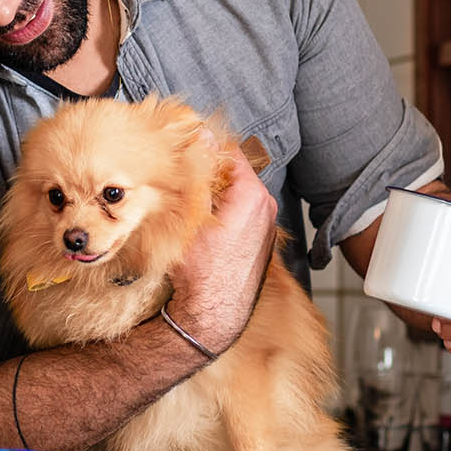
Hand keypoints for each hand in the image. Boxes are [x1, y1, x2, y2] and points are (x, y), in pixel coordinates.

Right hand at [167, 129, 278, 354]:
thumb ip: (199, 170)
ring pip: (238, 194)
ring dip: (216, 194)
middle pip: (235, 174)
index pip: (229, 152)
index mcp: (253, 195)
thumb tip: (201, 135)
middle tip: (182, 177)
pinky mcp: (262, 242)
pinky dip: (225, 212)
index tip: (184, 152)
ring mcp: (267, 226)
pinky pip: (243, 214)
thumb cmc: (200, 270)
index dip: (205, 149)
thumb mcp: (191, 214)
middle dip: (210, 173)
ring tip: (190, 202)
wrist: (214, 315)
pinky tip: (204, 225)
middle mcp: (267, 207)